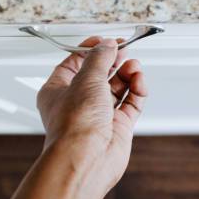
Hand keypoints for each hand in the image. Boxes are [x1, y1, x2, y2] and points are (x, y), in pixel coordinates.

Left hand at [37, 37, 146, 195]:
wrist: (87, 158)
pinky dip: (137, 91)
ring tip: (135, 66)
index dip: (90, 50)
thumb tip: (107, 45)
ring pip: (118, 89)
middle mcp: (79, 103)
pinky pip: (131, 103)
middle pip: (99, 75)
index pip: (75, 63)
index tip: (105, 41)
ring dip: (128, 75)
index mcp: (59, 90)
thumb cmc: (75, 125)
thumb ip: (100, 58)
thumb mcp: (86, 79)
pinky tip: (139, 81)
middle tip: (125, 50)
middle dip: (113, 61)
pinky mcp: (119, 126)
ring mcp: (100, 115)